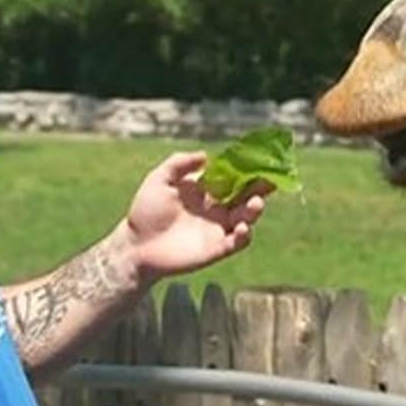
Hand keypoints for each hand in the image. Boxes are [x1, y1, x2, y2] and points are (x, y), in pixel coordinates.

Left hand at [115, 151, 269, 285]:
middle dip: (259, 189)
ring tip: (256, 202)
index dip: (246, 171)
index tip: (258, 161)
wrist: (136, 245)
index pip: (232, 178)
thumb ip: (179, 163)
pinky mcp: (216, 249)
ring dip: (255, 210)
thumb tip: (206, 156)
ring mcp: (217, 229)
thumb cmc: (145, 210)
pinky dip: (244, 235)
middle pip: (245, 197)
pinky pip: (237, 242)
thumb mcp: (159, 179)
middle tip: (268, 180)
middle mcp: (216, 209)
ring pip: (246, 218)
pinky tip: (242, 227)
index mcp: (206, 191)